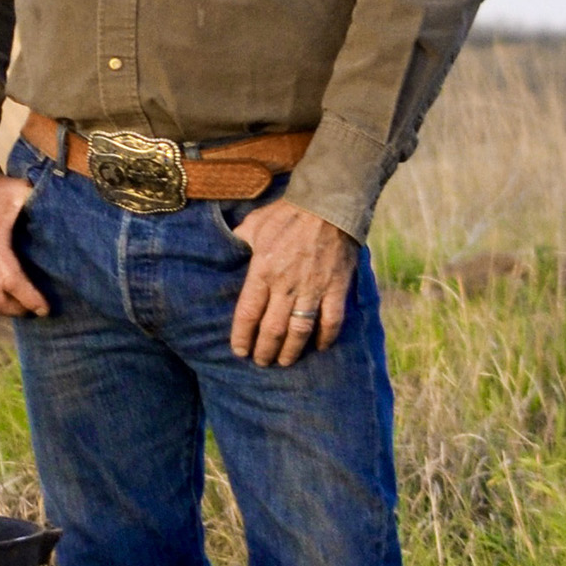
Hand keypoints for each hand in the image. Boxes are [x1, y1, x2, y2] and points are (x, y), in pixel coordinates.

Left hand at [229, 200, 355, 365]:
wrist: (329, 203)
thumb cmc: (287, 213)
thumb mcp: (254, 224)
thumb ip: (241, 241)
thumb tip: (229, 248)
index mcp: (262, 270)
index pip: (247, 313)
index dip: (242, 336)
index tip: (240, 350)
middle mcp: (286, 284)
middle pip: (271, 329)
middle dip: (265, 350)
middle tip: (261, 361)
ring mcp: (313, 288)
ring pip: (299, 330)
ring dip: (291, 350)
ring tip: (284, 362)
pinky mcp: (336, 287)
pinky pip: (332, 320)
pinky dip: (326, 337)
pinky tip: (319, 347)